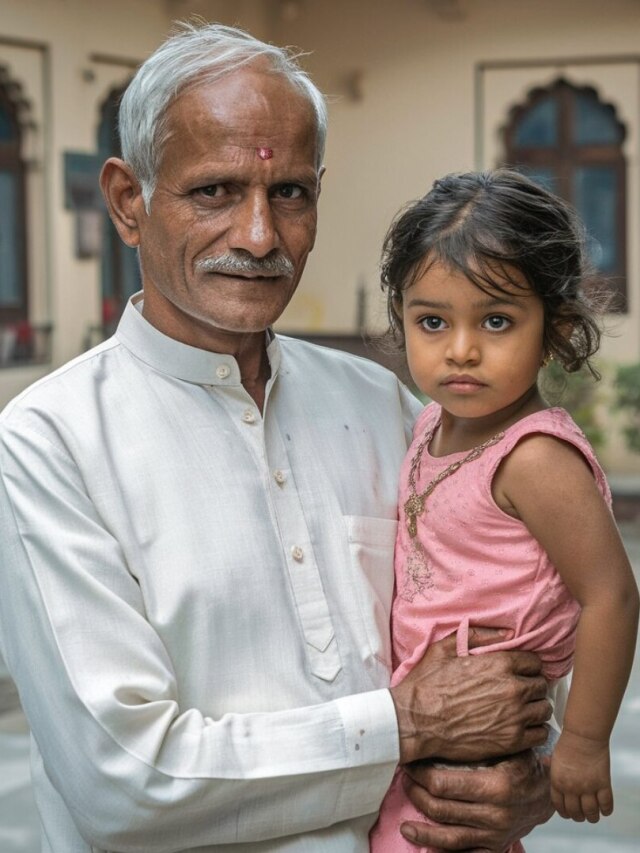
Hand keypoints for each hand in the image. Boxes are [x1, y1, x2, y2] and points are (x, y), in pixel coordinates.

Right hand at [390, 629, 550, 763]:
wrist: (415, 721)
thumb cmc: (427, 683)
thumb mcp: (444, 648)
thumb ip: (477, 635)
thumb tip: (506, 633)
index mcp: (500, 663)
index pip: (534, 662)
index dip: (525, 666)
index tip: (517, 672)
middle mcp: (513, 688)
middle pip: (541, 685)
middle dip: (531, 686)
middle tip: (517, 692)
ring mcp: (514, 717)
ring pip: (544, 709)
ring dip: (534, 708)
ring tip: (520, 710)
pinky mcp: (512, 741)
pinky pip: (540, 734)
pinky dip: (533, 730)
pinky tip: (519, 727)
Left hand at [400, 750, 552, 850]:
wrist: (549, 792)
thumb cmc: (523, 762)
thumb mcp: (506, 746)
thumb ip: (477, 743)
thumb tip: (436, 730)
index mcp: (495, 785)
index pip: (443, 784)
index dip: (420, 775)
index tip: (409, 765)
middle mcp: (495, 813)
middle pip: (441, 809)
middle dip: (416, 795)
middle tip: (404, 783)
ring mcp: (495, 833)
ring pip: (449, 838)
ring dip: (423, 832)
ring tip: (405, 826)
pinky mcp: (496, 846)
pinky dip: (444, 851)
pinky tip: (428, 845)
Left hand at [550, 729, 612, 821]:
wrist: (584, 735)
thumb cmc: (568, 742)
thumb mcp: (555, 755)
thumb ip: (551, 764)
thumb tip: (543, 761)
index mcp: (557, 782)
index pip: (559, 806)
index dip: (564, 813)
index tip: (568, 813)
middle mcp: (571, 788)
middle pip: (575, 813)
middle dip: (578, 817)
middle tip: (582, 815)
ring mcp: (588, 787)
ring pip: (590, 813)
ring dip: (592, 817)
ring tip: (593, 815)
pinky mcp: (603, 784)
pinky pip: (606, 805)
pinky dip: (606, 810)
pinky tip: (604, 810)